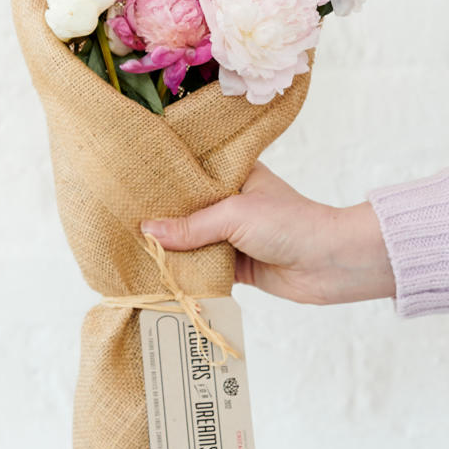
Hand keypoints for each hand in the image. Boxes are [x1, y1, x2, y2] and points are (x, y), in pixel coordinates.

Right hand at [141, 162, 395, 305]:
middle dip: (159, 219)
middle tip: (118, 221)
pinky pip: (203, 267)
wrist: (330, 263)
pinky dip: (185, 273)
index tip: (127, 184)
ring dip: (170, 250)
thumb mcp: (235, 214)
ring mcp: (232, 235)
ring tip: (128, 249)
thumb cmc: (289, 223)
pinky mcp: (236, 265)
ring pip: (192, 241)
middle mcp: (230, 202)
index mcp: (233, 174)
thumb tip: (148, 232)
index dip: (161, 180)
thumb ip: (192, 225)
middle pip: (186, 210)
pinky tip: (156, 275)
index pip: (190, 173)